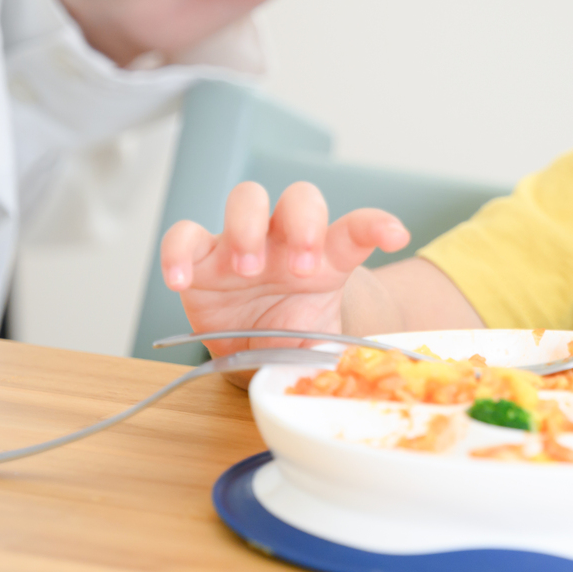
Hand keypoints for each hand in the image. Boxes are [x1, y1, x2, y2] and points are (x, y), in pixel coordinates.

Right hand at [158, 180, 409, 356]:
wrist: (256, 353)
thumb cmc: (292, 337)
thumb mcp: (320, 348)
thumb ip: (333, 355)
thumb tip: (346, 374)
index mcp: (325, 260)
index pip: (354, 230)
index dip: (375, 226)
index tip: (395, 235)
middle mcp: (285, 241)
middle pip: (300, 197)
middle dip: (303, 223)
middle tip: (299, 268)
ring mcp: (242, 244)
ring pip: (246, 198)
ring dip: (248, 226)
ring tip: (247, 268)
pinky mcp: (199, 259)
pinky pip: (182, 237)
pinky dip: (177, 253)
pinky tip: (180, 281)